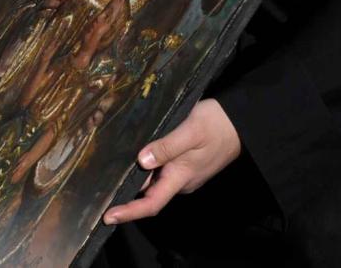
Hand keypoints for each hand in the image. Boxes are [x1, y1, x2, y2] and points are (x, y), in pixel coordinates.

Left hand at [103, 99, 240, 223]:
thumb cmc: (216, 125)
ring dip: (136, 179)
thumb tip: (142, 161)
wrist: (240, 122)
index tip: (108, 216)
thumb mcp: (190, 131)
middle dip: (126, 195)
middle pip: (149, 194)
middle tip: (100, 189)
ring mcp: (184, 174)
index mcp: (180, 176)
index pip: (152, 203)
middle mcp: (181, 181)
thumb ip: (166, 146)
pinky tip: (133, 159)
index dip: (130, 211)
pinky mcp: (186, 165)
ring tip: (110, 172)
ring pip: (155, 182)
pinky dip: (146, 170)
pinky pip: (162, 172)